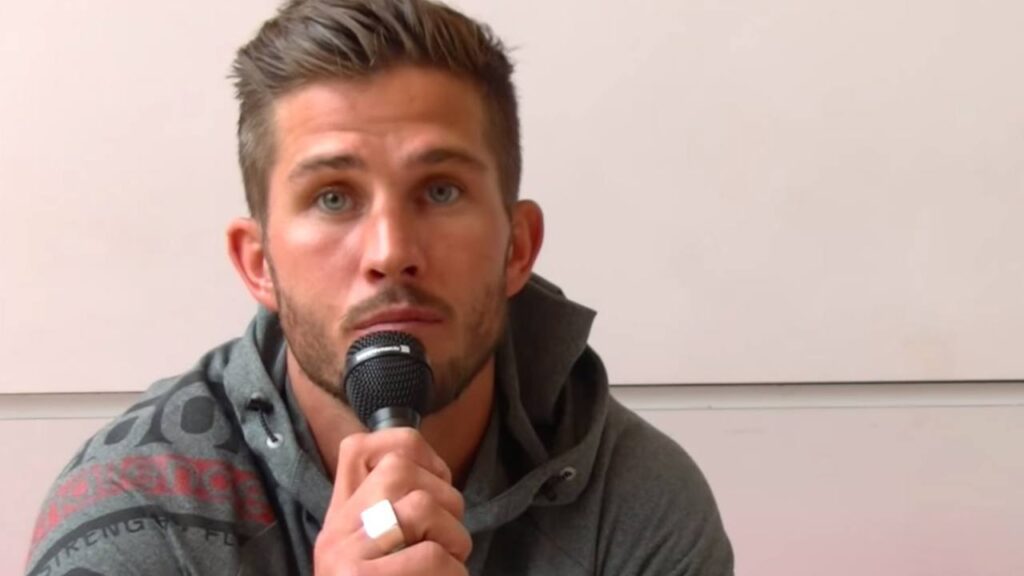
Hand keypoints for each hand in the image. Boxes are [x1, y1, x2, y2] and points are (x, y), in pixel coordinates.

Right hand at [313, 428, 471, 574]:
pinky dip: (453, 571)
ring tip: (447, 567)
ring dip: (454, 540)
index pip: (362, 446)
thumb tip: (437, 480)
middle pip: (399, 468)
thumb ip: (392, 512)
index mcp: (340, 515)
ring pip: (421, 506)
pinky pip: (430, 555)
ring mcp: (344, 551)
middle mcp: (336, 528)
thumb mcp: (374, 548)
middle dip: (444, 500)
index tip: (436, 490)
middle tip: (449, 541)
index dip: (412, 453)